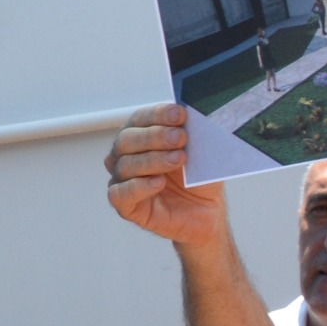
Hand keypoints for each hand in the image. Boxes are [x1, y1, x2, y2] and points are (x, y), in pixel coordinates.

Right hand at [104, 105, 228, 243]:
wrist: (206, 211)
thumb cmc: (199, 178)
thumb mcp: (201, 151)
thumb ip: (193, 132)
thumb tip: (194, 114)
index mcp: (141, 136)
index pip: (139, 119)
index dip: (157, 114)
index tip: (180, 114)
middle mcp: (126, 156)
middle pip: (126, 140)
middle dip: (154, 136)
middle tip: (180, 137)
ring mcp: (123, 181)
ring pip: (124, 165)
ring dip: (152, 160)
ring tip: (178, 159)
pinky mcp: (126, 206)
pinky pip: (120, 194)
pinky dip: (138, 186)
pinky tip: (158, 182)